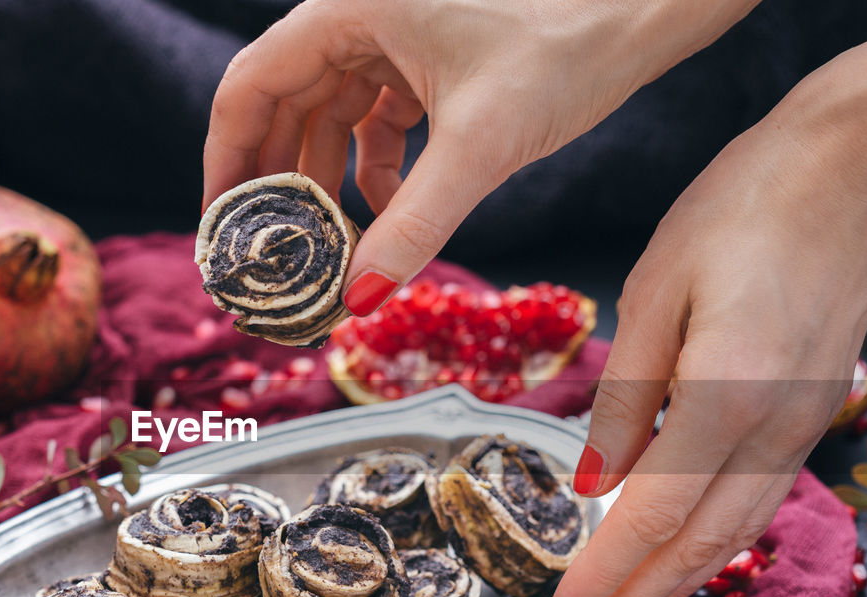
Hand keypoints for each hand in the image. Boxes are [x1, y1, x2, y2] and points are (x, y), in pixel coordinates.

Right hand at [202, 0, 756, 314]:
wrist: (646, 6)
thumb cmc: (570, 42)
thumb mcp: (481, 144)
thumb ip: (413, 224)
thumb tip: (359, 298)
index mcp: (351, 7)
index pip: (250, 86)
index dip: (225, 159)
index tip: (220, 224)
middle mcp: (360, 13)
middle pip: (284, 104)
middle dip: (276, 182)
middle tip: (263, 252)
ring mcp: (395, 33)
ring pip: (330, 115)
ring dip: (325, 183)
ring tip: (321, 249)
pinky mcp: (428, 56)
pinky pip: (376, 118)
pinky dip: (376, 168)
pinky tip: (387, 214)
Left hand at [551, 9, 866, 596]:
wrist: (853, 165)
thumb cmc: (743, 206)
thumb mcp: (655, 291)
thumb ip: (624, 397)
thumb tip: (595, 483)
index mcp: (724, 394)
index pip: (652, 515)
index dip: (606, 573)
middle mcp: (773, 427)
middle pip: (700, 544)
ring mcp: (802, 424)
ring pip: (736, 530)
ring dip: (677, 579)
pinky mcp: (811, 411)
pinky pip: (758, 496)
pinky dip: (714, 538)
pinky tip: (682, 548)